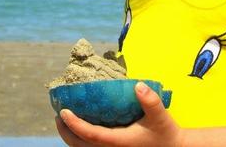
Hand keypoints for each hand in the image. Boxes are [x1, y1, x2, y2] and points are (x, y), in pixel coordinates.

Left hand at [56, 82, 183, 146]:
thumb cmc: (166, 133)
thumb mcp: (160, 116)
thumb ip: (150, 101)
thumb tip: (138, 84)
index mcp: (119, 143)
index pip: (90, 136)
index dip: (74, 125)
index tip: (63, 111)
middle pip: (80, 146)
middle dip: (66, 132)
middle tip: (59, 114)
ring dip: (71, 137)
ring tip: (65, 120)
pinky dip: (81, 139)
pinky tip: (82, 126)